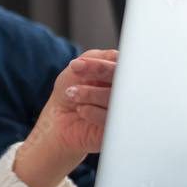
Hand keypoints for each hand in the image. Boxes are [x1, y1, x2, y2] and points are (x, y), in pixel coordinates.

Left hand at [14, 49, 116, 186]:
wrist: (59, 119)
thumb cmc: (71, 90)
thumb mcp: (80, 69)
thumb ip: (98, 59)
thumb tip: (118, 57)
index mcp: (122, 74)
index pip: (123, 66)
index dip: (101, 64)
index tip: (76, 65)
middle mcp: (127, 91)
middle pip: (125, 80)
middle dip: (98, 72)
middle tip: (75, 72)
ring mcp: (124, 111)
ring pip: (117, 99)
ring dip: (90, 94)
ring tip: (72, 93)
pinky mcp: (119, 129)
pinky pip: (110, 119)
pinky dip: (92, 112)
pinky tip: (81, 109)